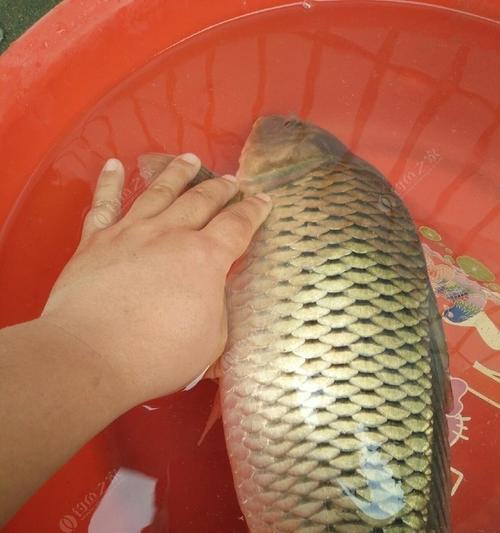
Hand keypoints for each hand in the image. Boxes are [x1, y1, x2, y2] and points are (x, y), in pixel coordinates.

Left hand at [41, 154, 270, 403]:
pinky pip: (103, 203)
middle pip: (202, 200)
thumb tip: (212, 291)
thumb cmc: (158, 355)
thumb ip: (217, 307)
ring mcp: (131, 232)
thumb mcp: (211, 339)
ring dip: (178, 173)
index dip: (254, 210)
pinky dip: (108, 182)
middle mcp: (170, 234)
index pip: (238, 225)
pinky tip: (113, 164)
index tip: (263, 199)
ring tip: (190, 159)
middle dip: (221, 187)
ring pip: (159, 192)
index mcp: (204, 257)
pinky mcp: (96, 240)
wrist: (91, 355)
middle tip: (232, 179)